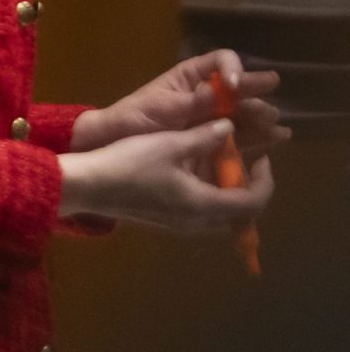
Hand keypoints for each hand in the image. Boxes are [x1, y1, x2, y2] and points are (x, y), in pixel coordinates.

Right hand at [58, 119, 273, 230]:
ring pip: (220, 213)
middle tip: (243, 161)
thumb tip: (229, 127)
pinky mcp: (165, 221)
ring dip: (227, 191)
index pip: (253, 202)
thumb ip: (204, 137)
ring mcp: (180, 224)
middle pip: (239, 212)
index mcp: (204, 204)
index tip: (262, 157)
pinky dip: (208, 194)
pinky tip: (192, 173)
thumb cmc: (129, 163)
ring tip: (219, 163)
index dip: (265, 181)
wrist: (86, 186)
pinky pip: (201, 212)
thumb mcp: (169, 143)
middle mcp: (197, 221)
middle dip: (247, 187)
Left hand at [73, 49, 287, 157]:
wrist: (113, 144)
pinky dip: (255, 137)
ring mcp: (209, 116)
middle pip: (239, 90)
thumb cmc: (133, 118)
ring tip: (281, 130)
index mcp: (191, 77)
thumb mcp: (163, 107)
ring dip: (261, 119)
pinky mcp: (210, 137)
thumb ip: (195, 100)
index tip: (235, 86)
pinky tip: (274, 140)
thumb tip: (227, 89)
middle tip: (267, 112)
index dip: (234, 70)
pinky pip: (236, 134)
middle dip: (254, 99)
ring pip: (242, 113)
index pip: (222, 61)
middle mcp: (205, 92)